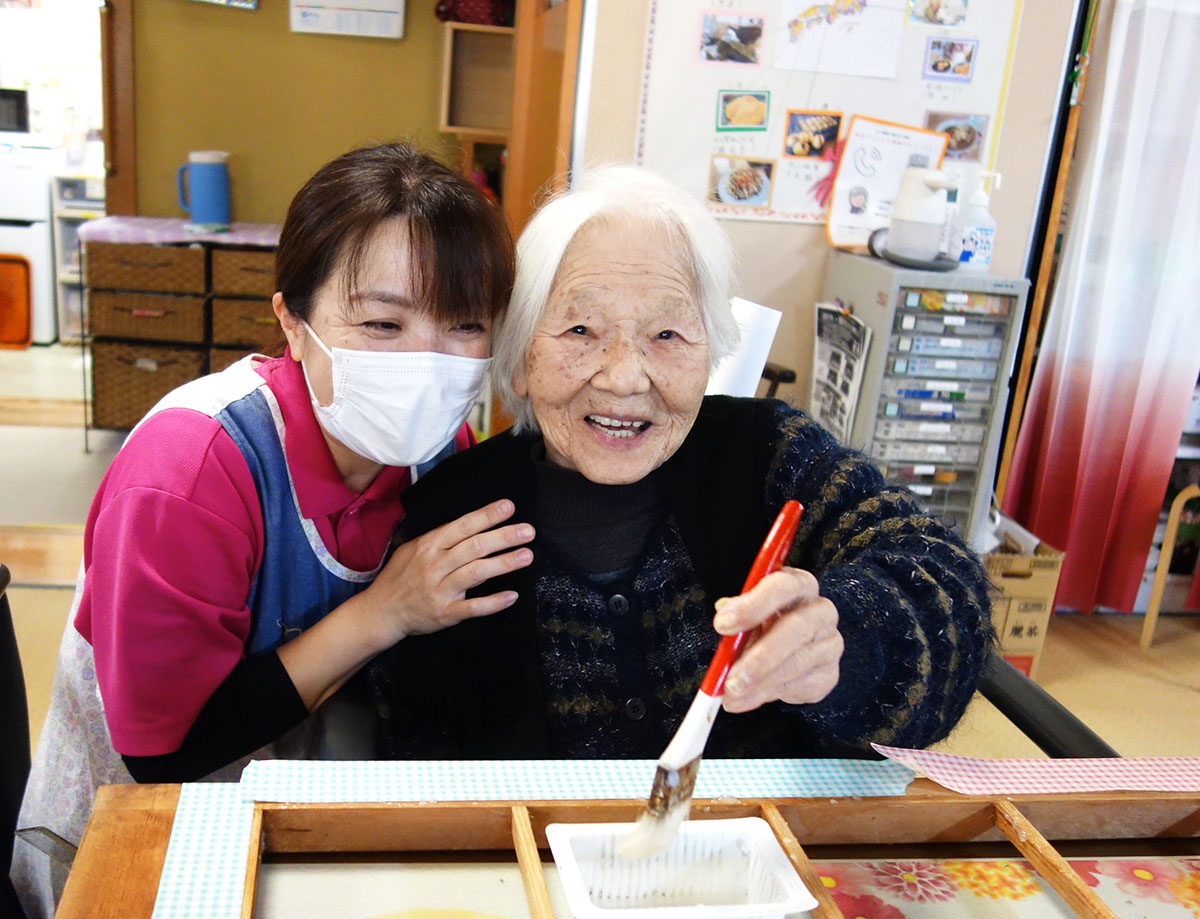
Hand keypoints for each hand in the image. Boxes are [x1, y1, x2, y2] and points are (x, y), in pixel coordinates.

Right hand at [363, 499, 534, 644]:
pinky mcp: (445, 613)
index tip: (509, 507)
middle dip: (503, 537)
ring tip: (527, 555)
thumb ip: (439, 537)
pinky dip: (493, 602)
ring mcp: (441, 590)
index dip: (487, 516)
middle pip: (474, 547)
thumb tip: (470, 524)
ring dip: (504, 563)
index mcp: (429, 545)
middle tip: (528, 531)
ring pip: (476, 573)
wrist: (381, 611)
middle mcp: (435, 565)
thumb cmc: (400, 576)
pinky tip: (512, 595)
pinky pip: (473, 607)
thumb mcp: (412, 549)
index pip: (462, 526)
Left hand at [711, 567, 841, 711]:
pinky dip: (771, 695)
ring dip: (761, 683)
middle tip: (731, 679)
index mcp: (798, 585)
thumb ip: (735, 617)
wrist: (785, 652)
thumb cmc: (762, 624)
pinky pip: (802, 686)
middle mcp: (820, 610)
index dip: (752, 605)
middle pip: (797, 628)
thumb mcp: (745, 615)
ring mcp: (830, 643)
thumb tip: (724, 617)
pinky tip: (750, 698)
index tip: (722, 624)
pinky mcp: (829, 674)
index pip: (782, 586)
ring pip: (799, 663)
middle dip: (760, 657)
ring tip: (733, 694)